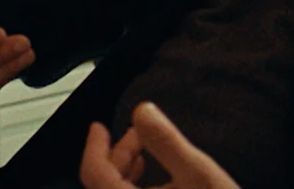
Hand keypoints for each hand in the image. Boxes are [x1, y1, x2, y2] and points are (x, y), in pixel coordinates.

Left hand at [80, 102, 238, 188]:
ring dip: (123, 174)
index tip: (99, 127)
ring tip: (144, 155)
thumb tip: (142, 111)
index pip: (94, 174)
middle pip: (102, 186)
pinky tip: (152, 183)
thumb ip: (167, 142)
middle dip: (117, 155)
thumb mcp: (199, 174)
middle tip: (139, 134)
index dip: (94, 146)